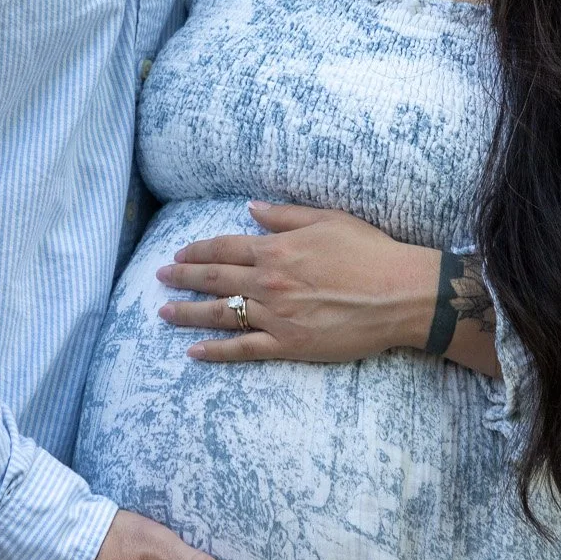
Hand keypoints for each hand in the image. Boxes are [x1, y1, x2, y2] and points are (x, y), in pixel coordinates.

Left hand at [156, 203, 438, 362]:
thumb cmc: (370, 252)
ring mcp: (277, 315)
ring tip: (163, 312)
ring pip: (221, 313)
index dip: (198, 250)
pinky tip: (194, 351)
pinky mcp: (289, 345)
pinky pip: (244, 349)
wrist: (400, 294)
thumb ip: (285, 215)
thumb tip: (251, 208)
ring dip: (188, 312)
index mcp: (277, 249)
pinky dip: (216, 350)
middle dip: (183, 277)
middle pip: (215, 278)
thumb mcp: (328, 220)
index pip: (225, 247)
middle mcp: (270, 282)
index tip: (179, 253)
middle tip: (160, 278)